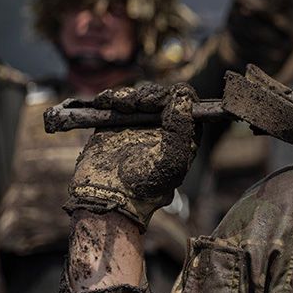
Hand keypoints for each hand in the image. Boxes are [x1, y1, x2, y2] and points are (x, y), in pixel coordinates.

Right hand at [65, 83, 198, 229]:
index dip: (177, 97)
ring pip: (137, 97)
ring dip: (129, 96)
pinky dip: (110, 98)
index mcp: (182, 135)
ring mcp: (137, 125)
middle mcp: (161, 128)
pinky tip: (106, 102)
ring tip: (122, 106)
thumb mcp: (173, 159)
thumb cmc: (147, 185)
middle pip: (160, 96)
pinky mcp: (113, 124)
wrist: (110, 198)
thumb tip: (183, 93)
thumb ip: (182, 125)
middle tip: (141, 103)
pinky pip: (114, 103)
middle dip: (150, 95)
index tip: (163, 101)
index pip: (186, 104)